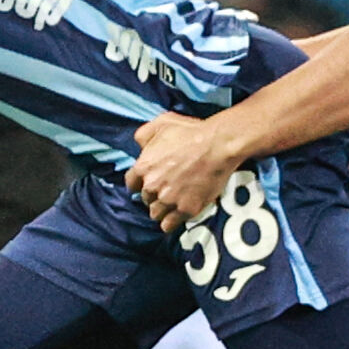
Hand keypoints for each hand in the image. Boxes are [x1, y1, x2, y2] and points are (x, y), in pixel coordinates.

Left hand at [127, 111, 244, 233]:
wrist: (218, 146)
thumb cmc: (192, 132)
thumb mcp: (162, 122)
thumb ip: (145, 135)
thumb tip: (140, 146)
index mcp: (144, 166)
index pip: (131, 183)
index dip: (139, 183)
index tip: (146, 183)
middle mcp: (152, 186)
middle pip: (145, 199)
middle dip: (154, 195)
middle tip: (166, 190)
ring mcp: (169, 200)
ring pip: (155, 214)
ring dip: (161, 209)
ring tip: (172, 203)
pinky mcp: (186, 209)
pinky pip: (169, 225)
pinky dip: (170, 222)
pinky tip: (176, 215)